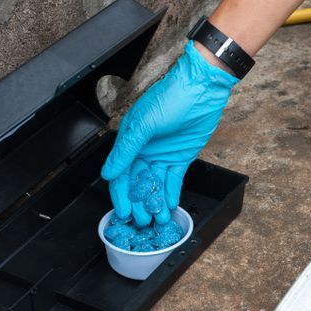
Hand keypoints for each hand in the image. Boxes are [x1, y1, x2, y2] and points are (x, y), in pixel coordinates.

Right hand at [101, 40, 238, 225]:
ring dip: (155, 202)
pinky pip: (173, 180)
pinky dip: (171, 193)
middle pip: (138, 183)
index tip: (123, 213)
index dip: (121, 195)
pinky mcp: (181, 158)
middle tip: (142, 222)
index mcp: (130, 141)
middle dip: (139, 203)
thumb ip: (126, 150)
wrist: (202, 88)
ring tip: (157, 219)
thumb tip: (108, 173)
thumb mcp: (144, 124)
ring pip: (155, 185)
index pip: (120, 174)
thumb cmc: (170, 99)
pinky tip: (169, 206)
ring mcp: (162, 155)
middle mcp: (144, 151)